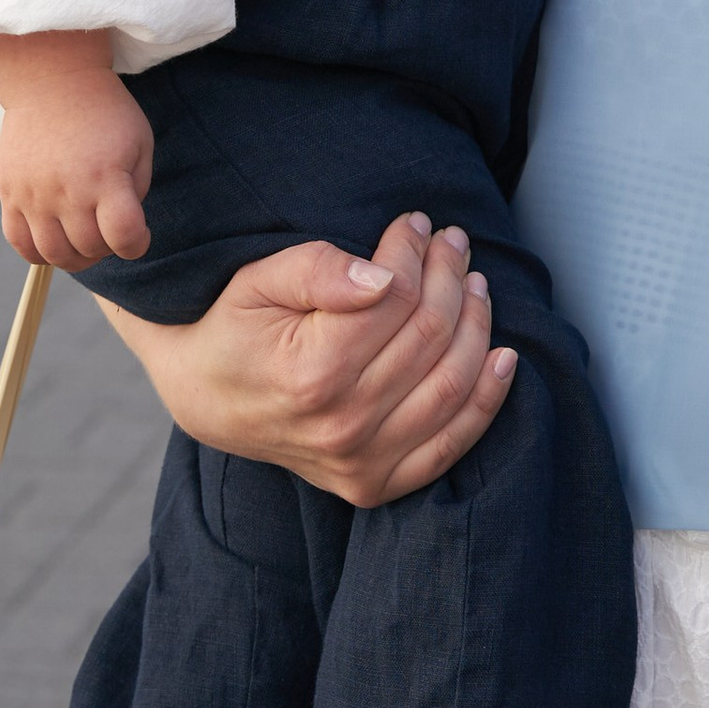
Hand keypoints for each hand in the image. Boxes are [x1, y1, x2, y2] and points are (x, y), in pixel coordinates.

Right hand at [0, 30, 155, 269]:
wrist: (53, 80)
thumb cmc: (105, 112)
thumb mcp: (139, 142)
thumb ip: (137, 190)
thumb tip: (122, 229)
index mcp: (105, 176)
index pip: (124, 235)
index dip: (137, 244)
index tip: (138, 235)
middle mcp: (67, 190)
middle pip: (89, 248)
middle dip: (107, 247)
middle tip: (109, 229)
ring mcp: (34, 194)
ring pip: (54, 254)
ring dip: (75, 256)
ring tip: (83, 237)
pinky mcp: (9, 193)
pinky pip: (20, 243)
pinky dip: (39, 252)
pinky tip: (54, 237)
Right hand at [91, 210, 515, 505]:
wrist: (206, 397)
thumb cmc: (234, 326)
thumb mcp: (258, 280)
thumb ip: (319, 269)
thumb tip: (383, 276)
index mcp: (312, 373)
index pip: (395, 298)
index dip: (414, 251)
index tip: (416, 223)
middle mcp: (342, 427)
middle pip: (429, 335)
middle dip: (449, 275)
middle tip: (451, 240)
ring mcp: (360, 464)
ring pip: (450, 384)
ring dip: (475, 323)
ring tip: (473, 280)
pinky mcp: (374, 484)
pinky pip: (450, 445)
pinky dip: (486, 400)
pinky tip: (502, 357)